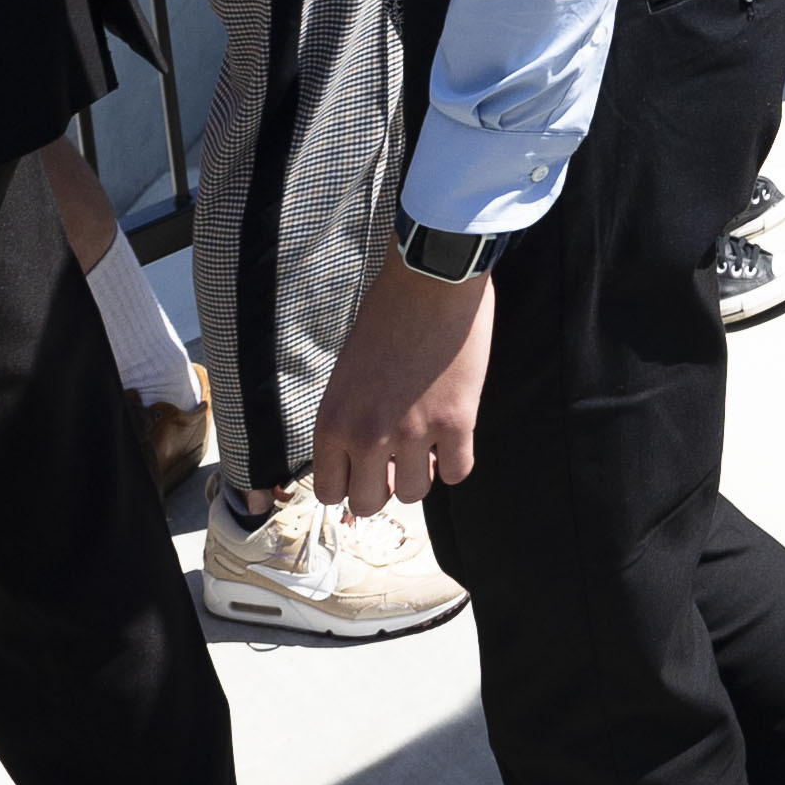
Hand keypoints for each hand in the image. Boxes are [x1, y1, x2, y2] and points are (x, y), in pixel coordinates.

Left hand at [311, 256, 493, 516]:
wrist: (430, 280)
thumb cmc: (387, 315)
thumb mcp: (348, 374)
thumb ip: (351, 418)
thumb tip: (365, 456)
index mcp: (333, 421)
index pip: (329, 492)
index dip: (349, 484)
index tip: (364, 470)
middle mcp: (367, 436)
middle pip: (368, 504)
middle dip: (382, 487)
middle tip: (396, 461)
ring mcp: (413, 433)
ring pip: (413, 495)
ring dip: (420, 474)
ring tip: (427, 445)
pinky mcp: (456, 423)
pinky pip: (456, 472)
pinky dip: (455, 461)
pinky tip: (453, 436)